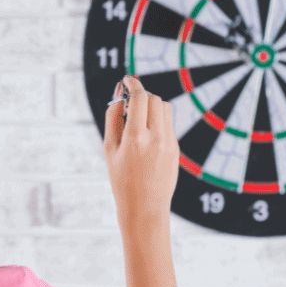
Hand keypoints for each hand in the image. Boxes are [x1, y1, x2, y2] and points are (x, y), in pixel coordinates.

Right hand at [103, 75, 179, 240]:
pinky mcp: (176, 149)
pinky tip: (147, 134)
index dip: (134, 84)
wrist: (144, 208)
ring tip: (138, 117)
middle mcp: (155, 138)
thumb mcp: (109, 149)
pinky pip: (168, 124)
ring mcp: (169, 143)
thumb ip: (113, 117)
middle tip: (130, 101)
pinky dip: (158, 120)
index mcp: (135, 138)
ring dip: (152, 105)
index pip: (139, 98)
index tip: (128, 79)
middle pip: (154, 99)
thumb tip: (118, 93)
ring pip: (165, 108)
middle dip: (142, 95)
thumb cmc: (121, 179)